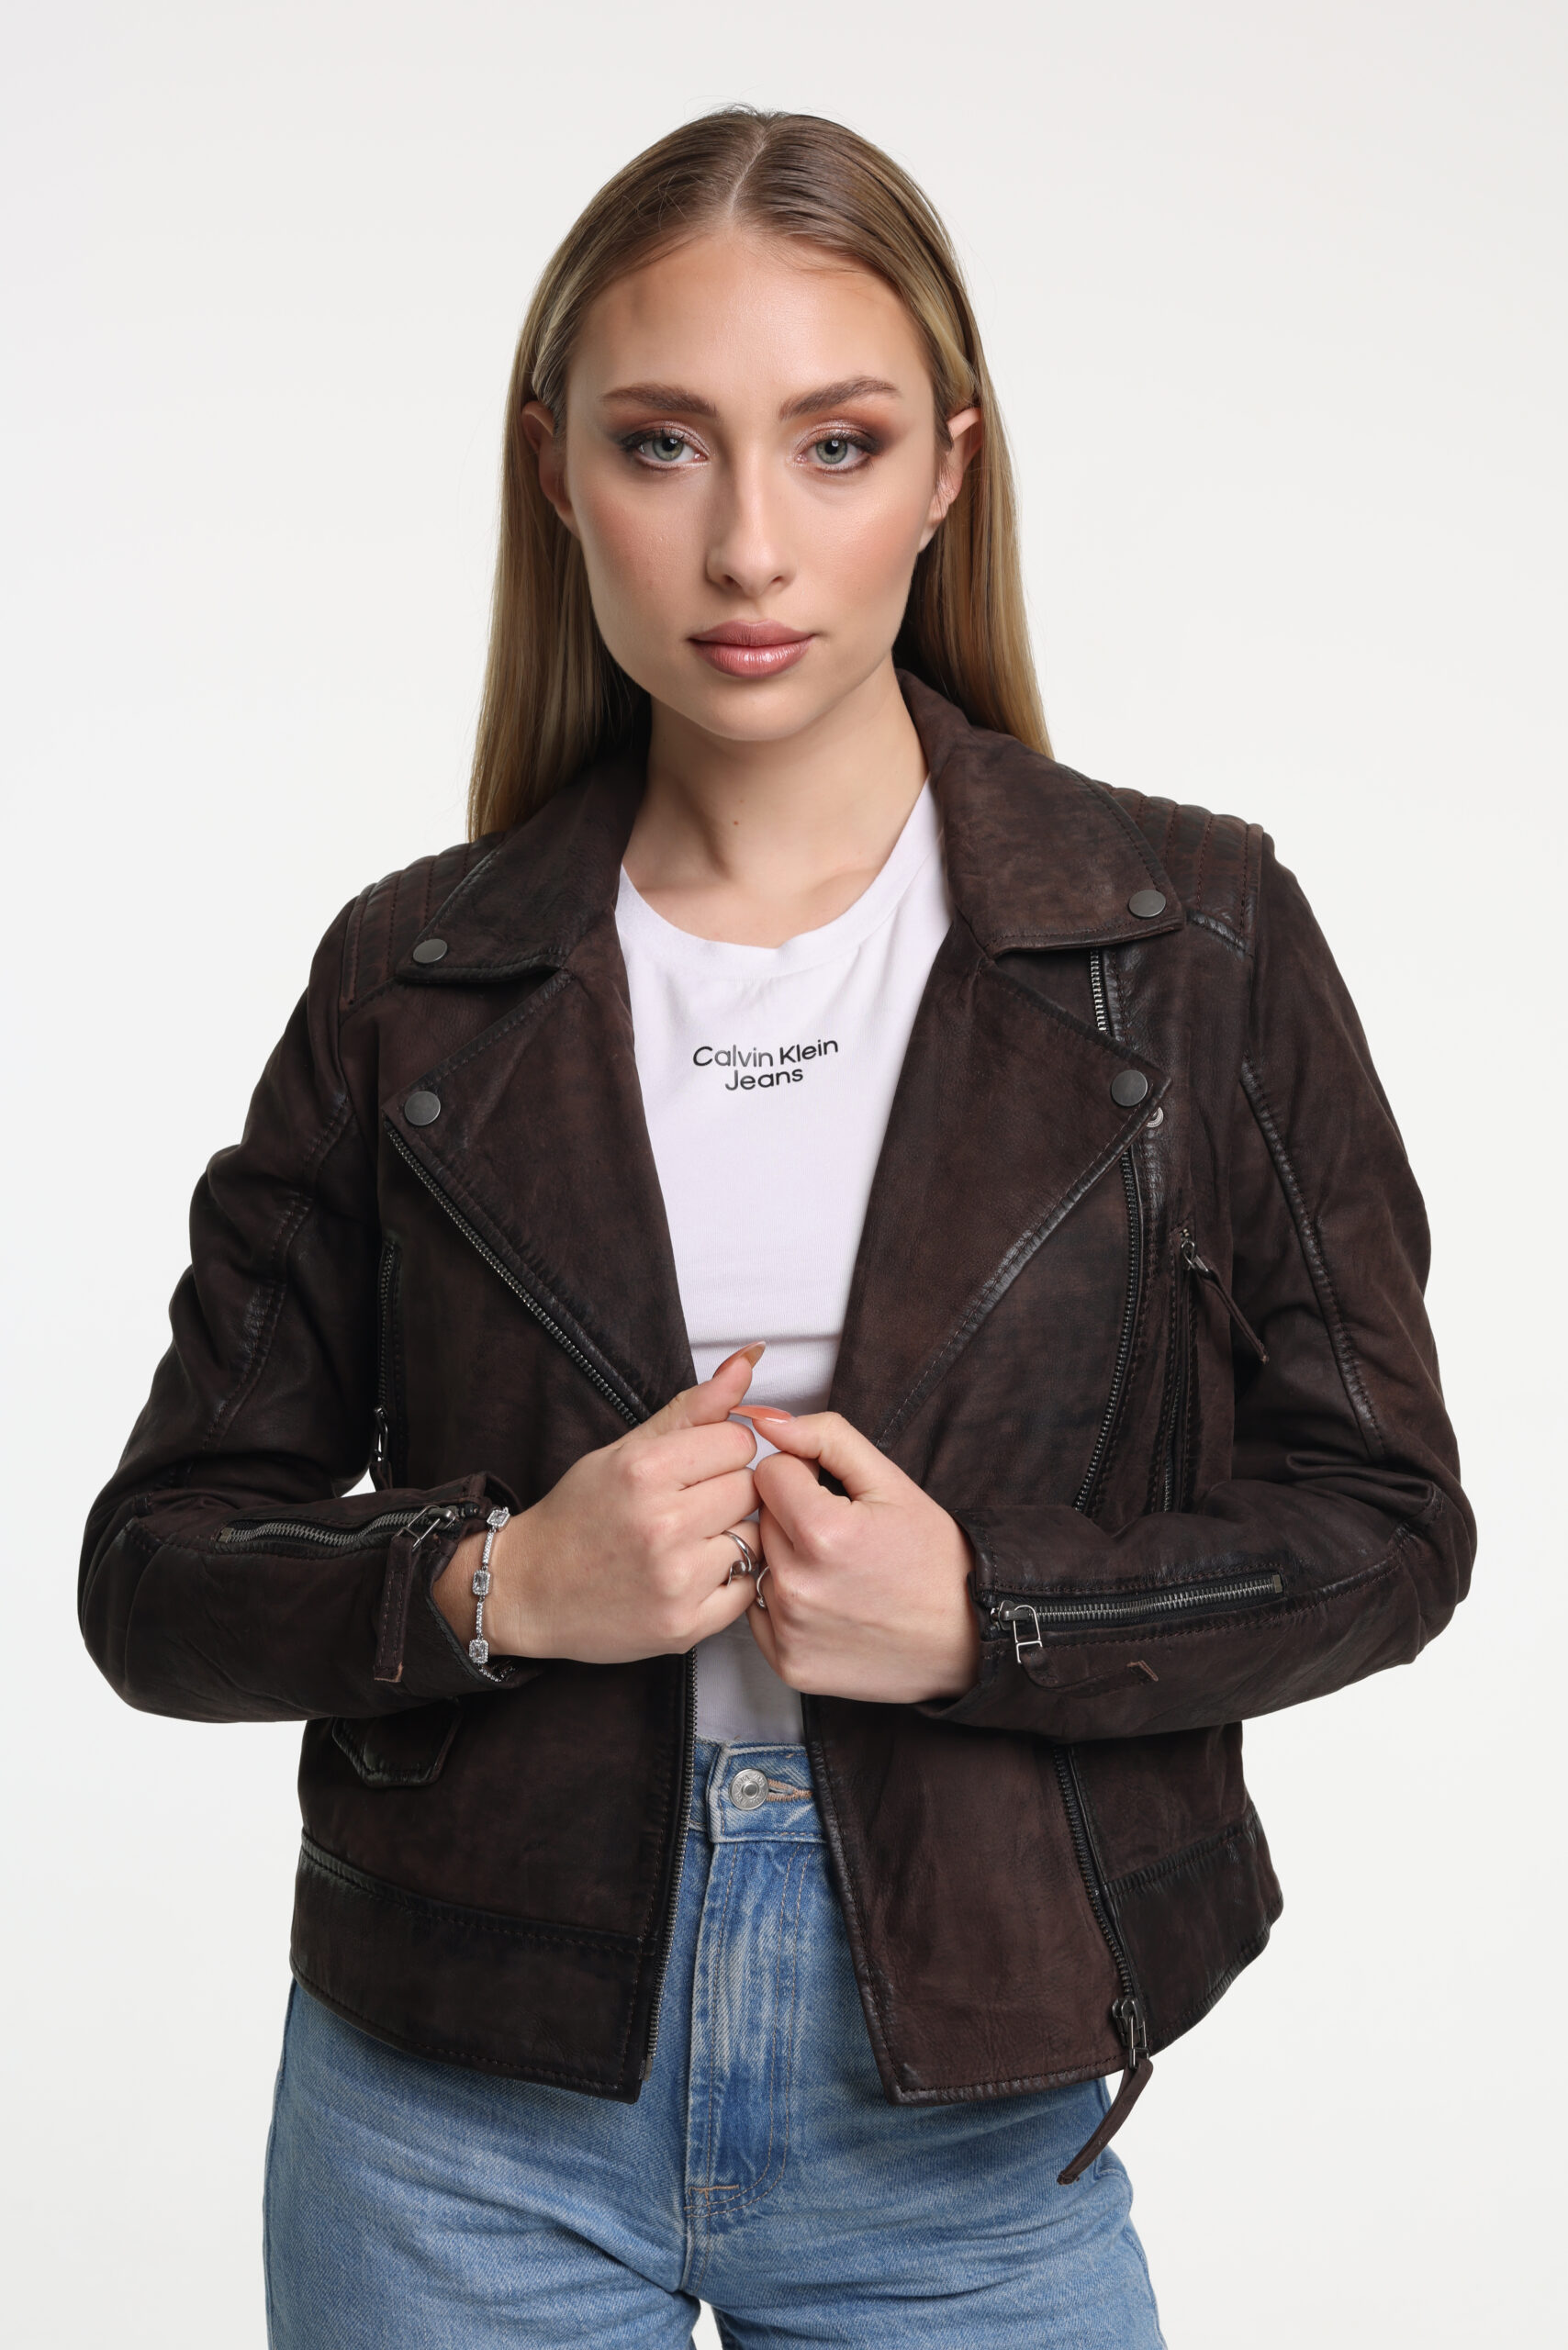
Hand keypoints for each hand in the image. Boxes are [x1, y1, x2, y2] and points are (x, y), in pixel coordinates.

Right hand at [436, 1348, 764, 1663]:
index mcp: (645, 1471)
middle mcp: (662, 1526)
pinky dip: (729, 1580)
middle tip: (688, 1505)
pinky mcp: (686, 1626)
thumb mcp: (627, 1449)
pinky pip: (748, 1587)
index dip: (721, 1450)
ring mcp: (676, 1580)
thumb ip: (694, 1406)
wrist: (528, 1590)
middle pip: (751, 1488)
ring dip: (732, 1535)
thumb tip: (750, 1358)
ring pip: (755, 1536)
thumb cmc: (578, 1514)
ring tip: (689, 1540)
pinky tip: (693, 1574)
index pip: (739, 1442)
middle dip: (727, 1491)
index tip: (694, 1466)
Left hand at [743, 1409, 980, 1704]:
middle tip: (842, 1535)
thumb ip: (827, 1438)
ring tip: (837, 1570)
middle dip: (792, 1515)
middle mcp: (798, 1586)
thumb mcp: (891, 1482)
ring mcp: (790, 1630)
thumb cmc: (934, 1561)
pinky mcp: (787, 1664)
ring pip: (757, 1562)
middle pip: (760, 1516)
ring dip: (786, 1557)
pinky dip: (784, 1602)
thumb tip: (769, 1421)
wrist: (967, 1637)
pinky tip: (827, 1601)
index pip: (769, 1472)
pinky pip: (760, 1610)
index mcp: (823, 1533)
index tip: (833, 1494)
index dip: (802, 1474)